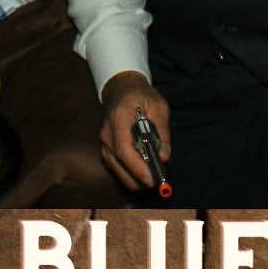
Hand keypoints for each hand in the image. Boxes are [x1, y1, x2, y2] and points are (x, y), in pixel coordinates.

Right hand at [99, 69, 171, 192]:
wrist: (121, 88)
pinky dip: (131, 173)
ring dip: (136, 178)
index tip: (153, 180)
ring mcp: (104, 143)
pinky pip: (117, 169)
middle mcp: (107, 134)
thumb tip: (164, 157)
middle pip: (120, 166)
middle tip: (160, 178)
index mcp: (119, 118)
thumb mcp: (158, 107)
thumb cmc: (141, 96)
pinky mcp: (105, 150)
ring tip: (153, 170)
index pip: (124, 150)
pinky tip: (143, 166)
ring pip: (118, 172)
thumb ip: (162, 132)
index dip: (138, 169)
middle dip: (140, 178)